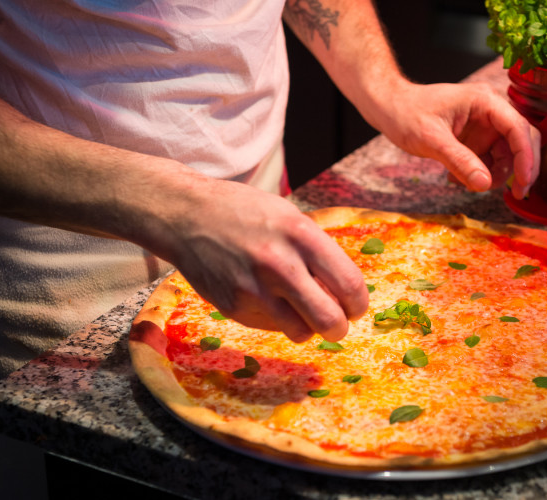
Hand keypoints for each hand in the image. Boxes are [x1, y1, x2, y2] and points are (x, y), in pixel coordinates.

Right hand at [165, 182, 368, 342]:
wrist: (187, 216)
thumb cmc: (247, 214)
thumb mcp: (291, 219)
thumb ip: (318, 253)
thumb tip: (345, 294)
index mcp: (301, 234)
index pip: (349, 284)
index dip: (359, 303)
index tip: (355, 306)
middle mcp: (279, 263)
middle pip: (329, 319)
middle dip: (340, 327)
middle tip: (338, 323)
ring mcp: (253, 289)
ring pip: (302, 332)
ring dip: (309, 328)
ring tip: (301, 311)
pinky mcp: (233, 307)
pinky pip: (271, 327)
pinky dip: (278, 320)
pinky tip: (267, 298)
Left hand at [377, 82, 540, 198]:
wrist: (390, 107)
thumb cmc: (407, 113)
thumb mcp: (431, 139)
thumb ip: (459, 161)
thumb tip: (485, 184)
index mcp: (485, 101)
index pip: (518, 128)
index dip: (526, 157)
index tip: (523, 183)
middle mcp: (491, 111)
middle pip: (522, 139)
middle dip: (521, 168)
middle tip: (517, 193)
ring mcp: (485, 125)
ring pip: (508, 154)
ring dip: (496, 174)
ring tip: (463, 182)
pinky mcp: (477, 138)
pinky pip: (491, 159)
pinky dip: (480, 173)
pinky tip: (456, 177)